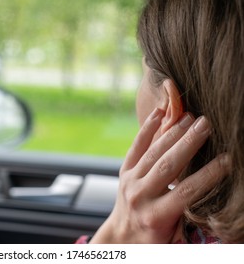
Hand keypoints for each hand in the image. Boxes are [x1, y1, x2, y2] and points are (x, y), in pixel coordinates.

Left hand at [90, 108, 229, 242]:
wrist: (123, 236)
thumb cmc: (155, 237)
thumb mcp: (174, 231)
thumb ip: (189, 210)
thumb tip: (216, 195)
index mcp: (156, 216)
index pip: (186, 192)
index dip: (208, 175)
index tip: (227, 159)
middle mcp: (140, 196)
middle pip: (168, 166)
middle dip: (189, 143)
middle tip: (207, 124)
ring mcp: (130, 181)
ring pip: (153, 153)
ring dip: (173, 133)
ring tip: (191, 118)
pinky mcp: (124, 172)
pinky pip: (136, 147)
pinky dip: (147, 129)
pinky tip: (159, 113)